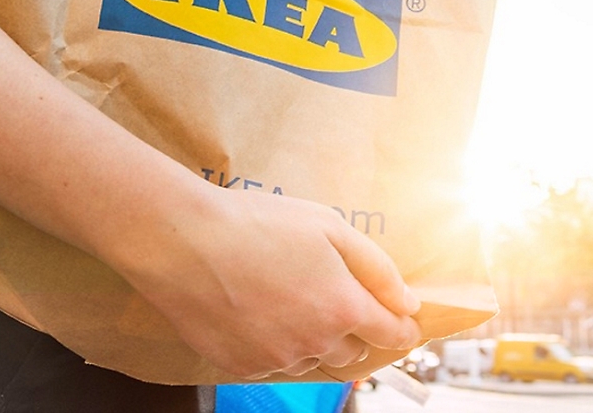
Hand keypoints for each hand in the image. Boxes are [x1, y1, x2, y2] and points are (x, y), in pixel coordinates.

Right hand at [108, 183, 422, 377]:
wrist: (183, 242)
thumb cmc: (257, 224)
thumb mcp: (331, 228)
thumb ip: (377, 269)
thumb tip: (408, 302)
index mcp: (343, 307)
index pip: (392, 334)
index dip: (402, 326)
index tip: (403, 320)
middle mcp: (315, 342)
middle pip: (354, 350)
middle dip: (354, 327)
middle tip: (334, 294)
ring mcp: (277, 358)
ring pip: (313, 358)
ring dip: (314, 337)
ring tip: (288, 295)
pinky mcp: (242, 367)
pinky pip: (275, 362)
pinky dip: (277, 344)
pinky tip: (260, 310)